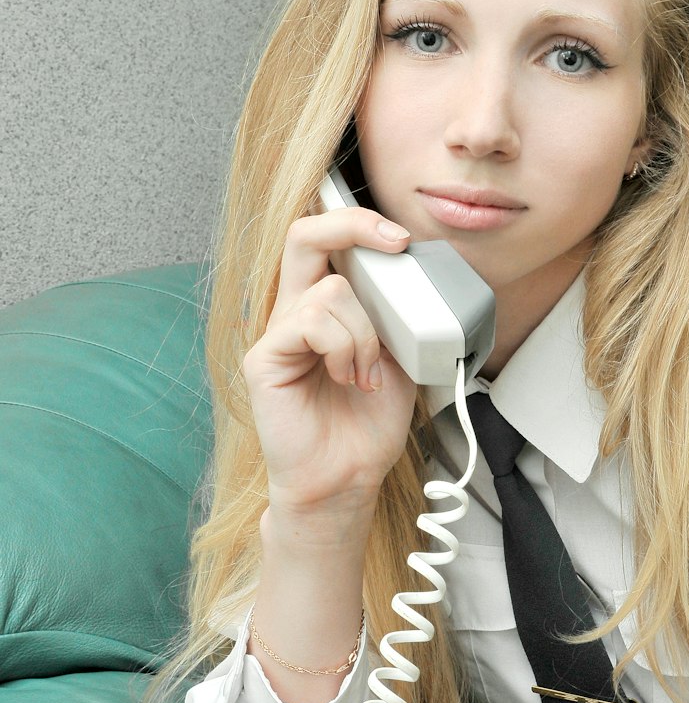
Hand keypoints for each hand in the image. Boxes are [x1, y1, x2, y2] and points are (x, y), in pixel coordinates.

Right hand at [241, 207, 417, 512]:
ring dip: (366, 333)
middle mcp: (297, 313)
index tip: (402, 240)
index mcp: (327, 308)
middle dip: (353, 224)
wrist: (346, 479)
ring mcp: (277, 333)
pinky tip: (347, 379)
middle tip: (394, 243)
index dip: (359, 223)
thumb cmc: (367, 426)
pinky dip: (343, 349)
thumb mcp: (399, 358)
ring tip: (367, 374)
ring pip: (330, 291)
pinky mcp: (264, 358)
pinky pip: (310, 323)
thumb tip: (410, 279)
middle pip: (304, 235)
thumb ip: (395, 316)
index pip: (327, 243)